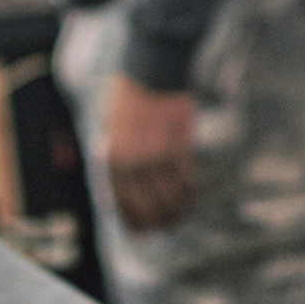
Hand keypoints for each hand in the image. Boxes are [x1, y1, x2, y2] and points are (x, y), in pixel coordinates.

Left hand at [100, 75, 197, 231]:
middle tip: (169, 226)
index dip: (135, 222)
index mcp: (112, 159)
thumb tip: (122, 193)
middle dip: (159, 221)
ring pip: (170, 197)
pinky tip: (193, 192)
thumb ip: (119, 162)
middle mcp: (132, 162)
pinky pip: (186, 180)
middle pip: (147, 207)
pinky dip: (190, 190)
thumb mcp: (114, 131)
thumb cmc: (131, 99)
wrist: (151, 71)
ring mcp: (155, 156)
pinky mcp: (177, 146)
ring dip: (178, 210)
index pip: (122, 204)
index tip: (145, 232)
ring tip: (184, 214)